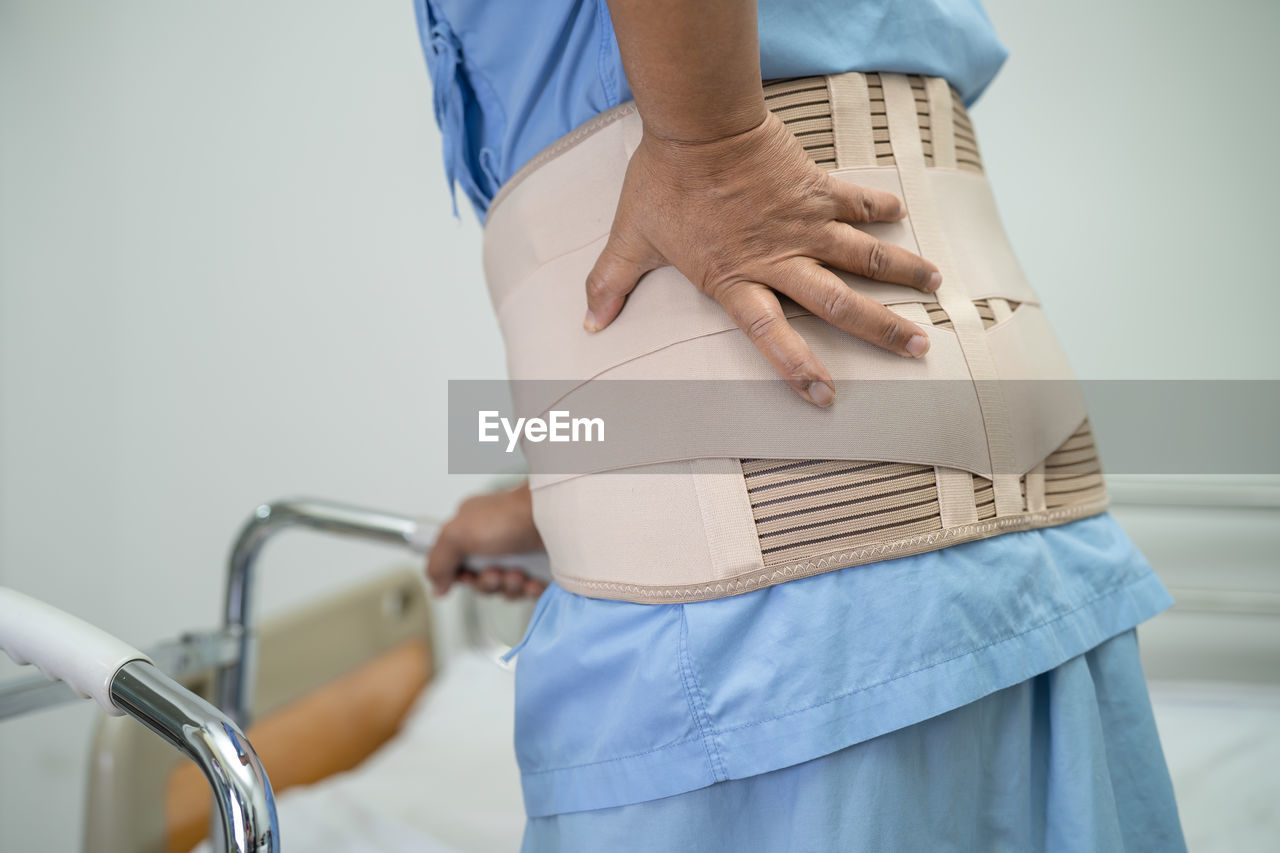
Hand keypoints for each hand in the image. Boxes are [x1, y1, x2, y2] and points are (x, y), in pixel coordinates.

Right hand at [425, 483, 546, 598]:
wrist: (555, 518)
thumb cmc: (510, 517)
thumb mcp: (458, 535)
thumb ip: (438, 561)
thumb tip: (436, 586)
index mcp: (472, 529)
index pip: (457, 563)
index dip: (460, 576)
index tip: (466, 575)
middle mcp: (494, 541)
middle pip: (480, 580)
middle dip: (487, 583)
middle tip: (496, 573)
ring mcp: (519, 554)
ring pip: (505, 588)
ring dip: (508, 587)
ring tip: (518, 574)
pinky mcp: (541, 567)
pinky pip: (529, 591)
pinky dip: (529, 590)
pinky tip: (532, 581)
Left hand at [583, 110, 940, 406]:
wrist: (697, 122)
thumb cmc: (663, 181)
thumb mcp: (631, 237)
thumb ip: (610, 283)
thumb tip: (588, 322)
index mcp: (736, 280)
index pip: (771, 336)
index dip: (798, 368)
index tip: (826, 396)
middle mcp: (779, 258)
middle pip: (839, 303)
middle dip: (882, 329)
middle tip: (919, 348)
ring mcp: (803, 222)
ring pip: (864, 255)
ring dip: (902, 273)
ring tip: (937, 289)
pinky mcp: (815, 187)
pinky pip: (856, 201)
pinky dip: (879, 208)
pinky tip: (902, 215)